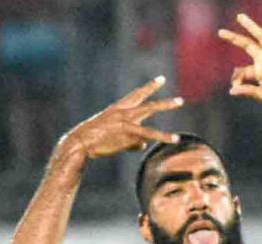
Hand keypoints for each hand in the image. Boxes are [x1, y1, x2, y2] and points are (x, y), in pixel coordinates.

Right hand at [61, 76, 183, 158]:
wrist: (81, 143)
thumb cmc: (96, 141)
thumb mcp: (115, 137)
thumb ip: (133, 140)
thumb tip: (145, 145)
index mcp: (118, 109)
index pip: (136, 95)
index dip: (149, 87)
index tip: (161, 79)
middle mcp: (123, 111)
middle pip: (146, 100)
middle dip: (162, 99)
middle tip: (180, 99)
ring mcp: (125, 119)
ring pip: (149, 109)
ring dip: (166, 104)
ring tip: (180, 101)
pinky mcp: (127, 131)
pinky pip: (149, 133)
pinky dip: (162, 136)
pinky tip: (175, 139)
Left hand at [218, 8, 261, 109]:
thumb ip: (249, 91)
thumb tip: (231, 91)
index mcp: (260, 72)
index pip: (243, 70)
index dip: (237, 77)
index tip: (235, 85)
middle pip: (247, 46)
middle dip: (235, 38)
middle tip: (221, 32)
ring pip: (260, 36)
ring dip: (250, 27)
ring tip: (240, 17)